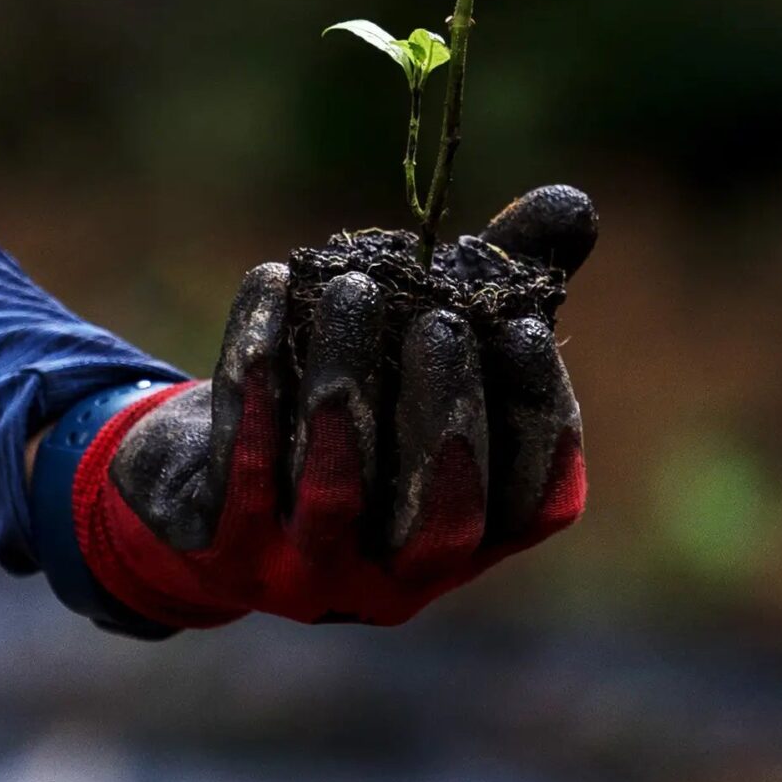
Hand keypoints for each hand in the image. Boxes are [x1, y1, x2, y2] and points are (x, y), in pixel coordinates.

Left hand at [71, 186, 595, 626]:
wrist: (206, 485)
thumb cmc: (355, 402)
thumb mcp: (434, 345)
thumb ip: (509, 284)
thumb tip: (574, 203)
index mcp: (476, 537)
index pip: (537, 501)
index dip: (538, 415)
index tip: (524, 326)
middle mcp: (403, 578)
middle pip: (443, 518)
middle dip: (446, 409)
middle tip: (440, 320)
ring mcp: (311, 573)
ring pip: (337, 488)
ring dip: (349, 379)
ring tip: (355, 287)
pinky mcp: (227, 547)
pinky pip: (244, 464)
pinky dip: (258, 374)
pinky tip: (273, 283)